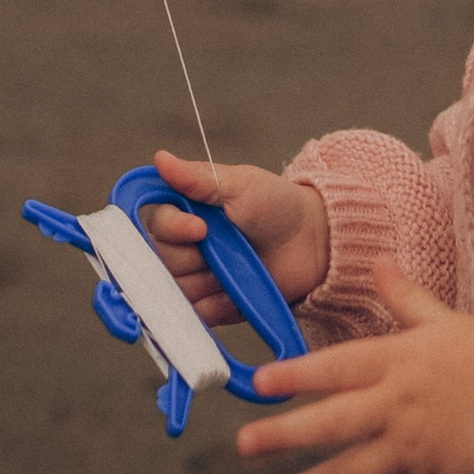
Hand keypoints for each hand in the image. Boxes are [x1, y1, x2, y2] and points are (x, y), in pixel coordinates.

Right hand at [138, 150, 330, 312]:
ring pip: (177, 289)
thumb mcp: (239, 184)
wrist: (314, 242)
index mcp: (189, 213)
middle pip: (163, 260)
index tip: (201, 228)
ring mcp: (201, 278)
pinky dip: (214, 306)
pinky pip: (198, 314)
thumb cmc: (278, 206)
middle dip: (192, 257)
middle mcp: (188, 246)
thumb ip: (196, 177)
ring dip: (204, 280)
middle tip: (225, 247)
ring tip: (235, 268)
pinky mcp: (216, 305)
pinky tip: (234, 292)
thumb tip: (160, 159)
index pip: (158, 224)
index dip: (173, 229)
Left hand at [236, 261, 473, 473]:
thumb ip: (405, 297)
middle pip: (333, 424)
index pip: (337, 367)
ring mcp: (414, 450)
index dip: (296, 374)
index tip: (260, 382)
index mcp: (399, 363)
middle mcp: (399, 408)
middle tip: (245, 443)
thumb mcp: (447, 321)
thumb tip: (380, 260)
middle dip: (285, 435)